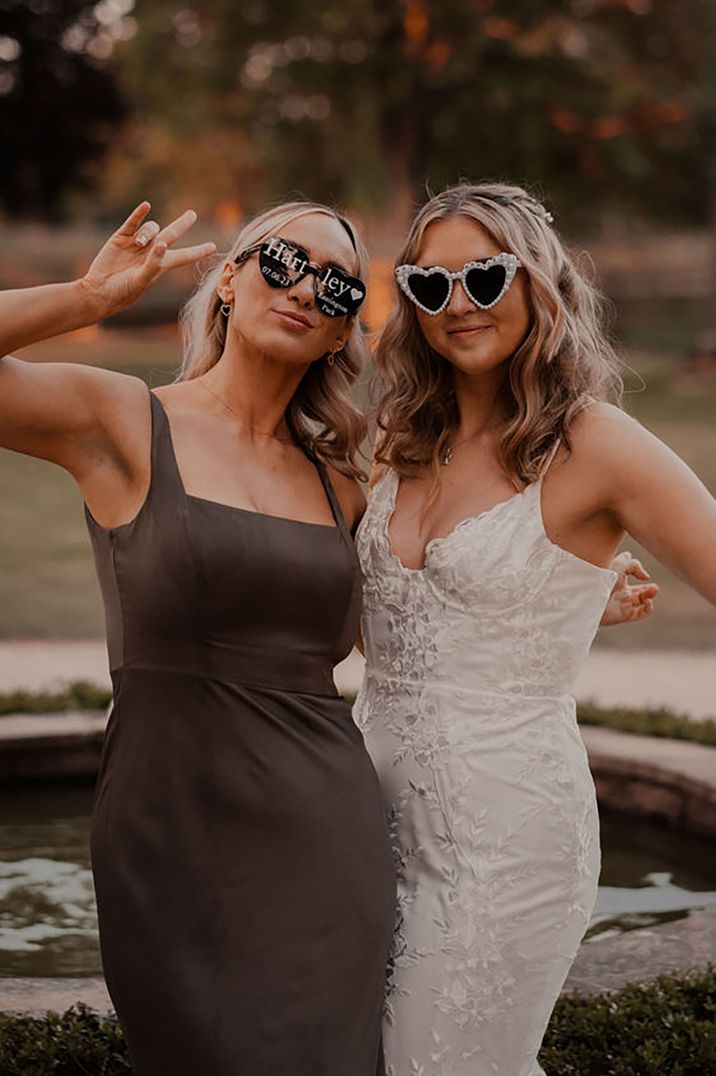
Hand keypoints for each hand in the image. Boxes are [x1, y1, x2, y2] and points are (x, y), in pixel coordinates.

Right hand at [80, 202, 216, 317]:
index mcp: (161, 265)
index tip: (213, 247)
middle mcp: (152, 252)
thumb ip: (154, 263)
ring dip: (148, 232)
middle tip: (192, 214)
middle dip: (182, 224)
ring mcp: (137, 243)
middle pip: (172, 234)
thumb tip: (163, 244)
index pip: (185, 256)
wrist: (99, 289)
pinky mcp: (121, 237)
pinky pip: (133, 221)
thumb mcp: (142, 280)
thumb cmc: (123, 291)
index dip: (198, 251)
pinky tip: (146, 206)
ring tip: (139, 243)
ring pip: (152, 228)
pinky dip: (140, 214)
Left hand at [600, 550, 658, 625]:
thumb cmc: (602, 577)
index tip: (641, 572)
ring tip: (654, 590)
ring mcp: (622, 603)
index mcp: (617, 577)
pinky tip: (648, 601)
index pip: (630, 572)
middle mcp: (620, 591)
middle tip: (654, 587)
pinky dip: (649, 608)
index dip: (638, 570)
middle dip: (650, 589)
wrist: (591, 596)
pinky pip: (641, 613)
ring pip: (643, 600)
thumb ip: (635, 565)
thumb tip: (646, 577)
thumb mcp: (619, 564)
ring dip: (651, 595)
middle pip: (640, 591)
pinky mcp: (624, 615)